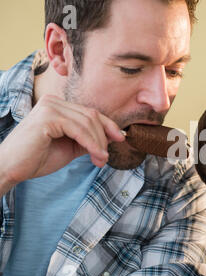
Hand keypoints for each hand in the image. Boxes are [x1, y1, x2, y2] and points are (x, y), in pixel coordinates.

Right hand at [0, 94, 124, 189]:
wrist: (11, 168)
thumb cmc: (37, 158)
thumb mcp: (70, 147)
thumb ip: (87, 139)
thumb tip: (113, 137)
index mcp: (57, 106)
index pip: (90, 112)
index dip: (108, 125)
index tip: (120, 139)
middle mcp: (53, 102)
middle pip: (91, 116)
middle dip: (104, 137)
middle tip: (105, 158)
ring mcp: (50, 107)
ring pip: (88, 123)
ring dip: (99, 143)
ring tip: (101, 160)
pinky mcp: (48, 117)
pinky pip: (79, 130)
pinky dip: (91, 144)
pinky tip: (96, 156)